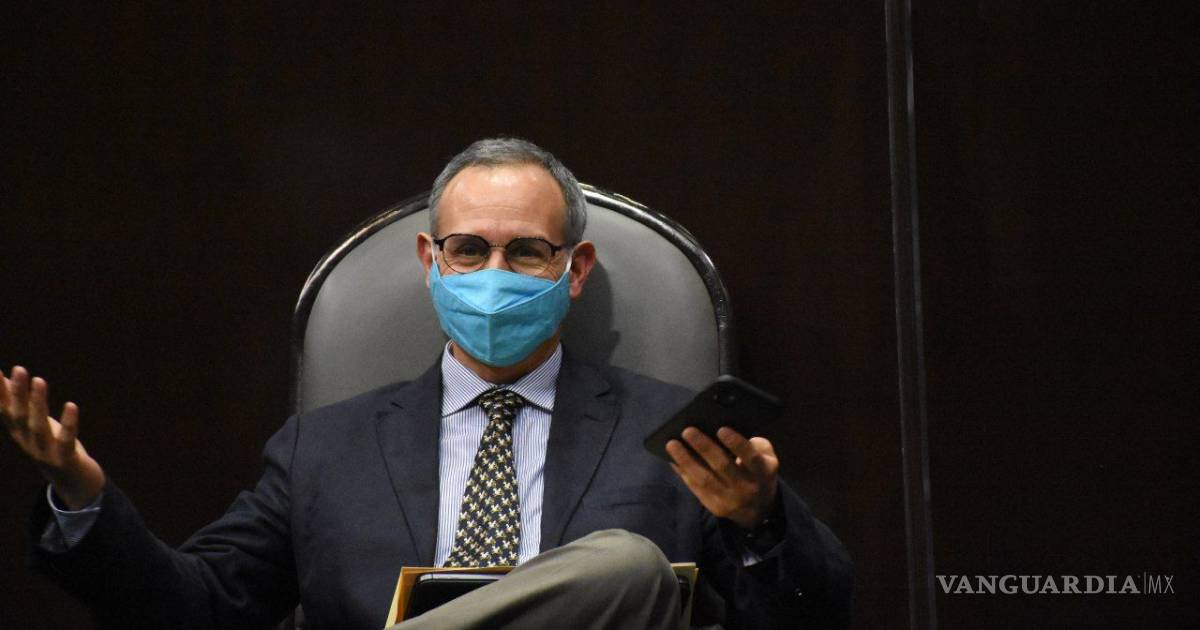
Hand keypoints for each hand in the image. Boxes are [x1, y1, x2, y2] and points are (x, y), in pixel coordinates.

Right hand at [1, 366, 104, 508]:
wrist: (72, 482)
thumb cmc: (51, 444)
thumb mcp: (32, 422)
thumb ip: (19, 402)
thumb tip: (3, 376)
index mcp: (18, 432)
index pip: (4, 410)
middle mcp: (27, 442)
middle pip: (19, 416)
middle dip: (17, 393)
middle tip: (19, 369)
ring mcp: (44, 452)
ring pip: (38, 426)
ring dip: (38, 403)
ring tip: (39, 380)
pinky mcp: (65, 458)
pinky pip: (66, 440)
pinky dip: (68, 423)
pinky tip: (71, 405)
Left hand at [666, 426, 778, 528]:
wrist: (759, 509)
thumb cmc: (759, 473)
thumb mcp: (768, 457)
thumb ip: (755, 445)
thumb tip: (727, 433)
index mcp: (763, 472)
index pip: (750, 457)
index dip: (736, 443)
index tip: (721, 429)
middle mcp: (747, 487)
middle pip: (723, 466)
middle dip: (704, 447)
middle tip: (688, 431)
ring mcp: (730, 500)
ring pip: (704, 479)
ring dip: (686, 461)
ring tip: (672, 444)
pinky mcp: (715, 507)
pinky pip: (696, 488)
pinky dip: (683, 473)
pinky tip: (673, 459)